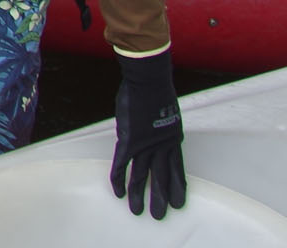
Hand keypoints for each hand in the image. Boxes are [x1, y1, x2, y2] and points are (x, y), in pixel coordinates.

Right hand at [111, 49, 185, 218]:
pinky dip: (119, 178)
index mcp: (172, 139)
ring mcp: (146, 145)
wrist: (149, 81)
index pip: (177, 169)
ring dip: (139, 194)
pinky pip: (122, 164)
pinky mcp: (130, 141)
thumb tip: (152, 123)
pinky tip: (118, 192)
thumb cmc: (155, 89)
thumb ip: (159, 122)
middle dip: (160, 197)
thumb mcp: (164, 108)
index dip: (177, 187)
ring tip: (138, 211)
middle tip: (160, 214)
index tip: (178, 202)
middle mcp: (162, 146)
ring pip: (142, 175)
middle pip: (162, 176)